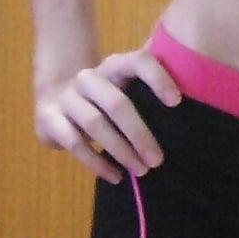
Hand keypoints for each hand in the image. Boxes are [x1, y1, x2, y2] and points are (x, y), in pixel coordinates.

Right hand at [33, 47, 182, 183]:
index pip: (138, 61)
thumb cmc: (105, 99)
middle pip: (116, 102)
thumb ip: (149, 96)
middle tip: (157, 159)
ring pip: (95, 123)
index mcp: (114, 65)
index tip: (176, 102)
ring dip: (120, 150)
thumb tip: (189, 121)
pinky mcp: (49, 118)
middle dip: (139, 133)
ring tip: (140, 171)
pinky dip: (96, 162)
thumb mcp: (125, 90)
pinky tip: (114, 176)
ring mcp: (67, 96)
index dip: (157, 78)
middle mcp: (89, 77)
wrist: (54, 100)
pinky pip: (73, 142)